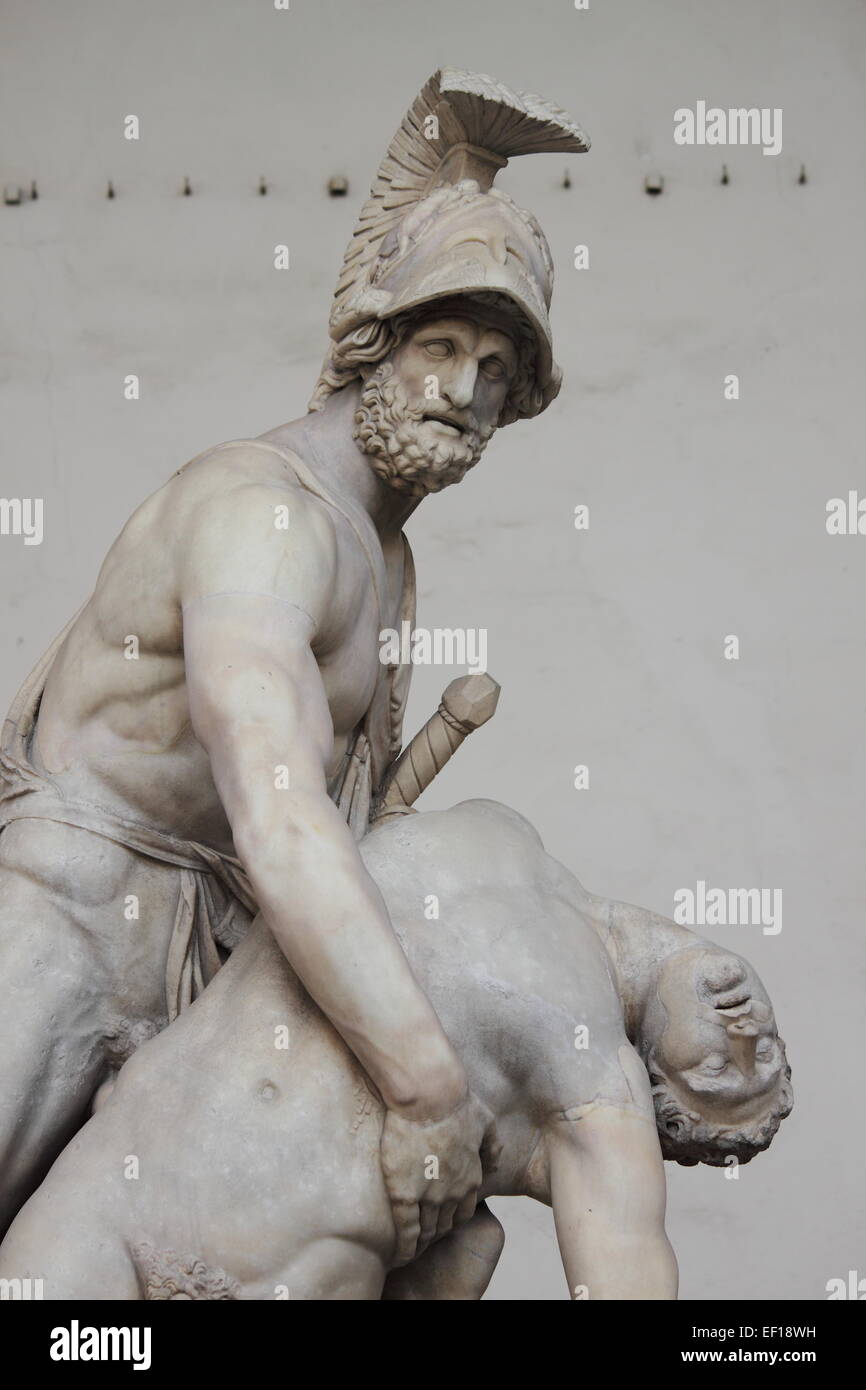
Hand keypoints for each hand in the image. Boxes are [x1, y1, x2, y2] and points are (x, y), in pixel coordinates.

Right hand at [380, 1090, 499, 1266]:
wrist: (429, 1095)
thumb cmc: (456, 1102)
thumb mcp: (485, 1122)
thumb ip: (491, 1144)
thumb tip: (496, 1161)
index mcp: (470, 1178)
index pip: (464, 1211)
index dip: (452, 1216)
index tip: (442, 1217)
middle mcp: (452, 1193)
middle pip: (445, 1224)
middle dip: (436, 1232)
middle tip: (424, 1236)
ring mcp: (428, 1196)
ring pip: (426, 1230)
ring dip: (420, 1242)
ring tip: (410, 1248)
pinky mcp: (404, 1193)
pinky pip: (406, 1230)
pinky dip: (404, 1245)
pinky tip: (400, 1253)